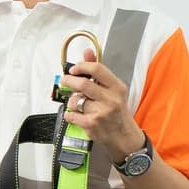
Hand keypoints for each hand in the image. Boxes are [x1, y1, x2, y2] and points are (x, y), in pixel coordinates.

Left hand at [62, 48, 143, 164]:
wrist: (124, 136)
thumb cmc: (117, 112)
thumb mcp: (113, 90)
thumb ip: (98, 71)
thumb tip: (88, 52)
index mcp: (117, 87)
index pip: (97, 69)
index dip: (81, 66)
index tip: (74, 69)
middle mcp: (110, 99)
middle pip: (83, 84)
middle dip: (69, 81)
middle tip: (65, 81)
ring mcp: (100, 113)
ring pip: (75, 100)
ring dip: (72, 100)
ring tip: (78, 103)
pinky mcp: (91, 125)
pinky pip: (71, 114)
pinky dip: (69, 113)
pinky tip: (76, 114)